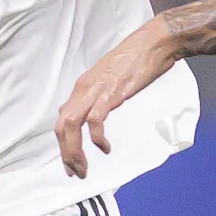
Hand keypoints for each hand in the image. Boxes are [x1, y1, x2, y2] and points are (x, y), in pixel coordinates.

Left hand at [56, 19, 177, 172]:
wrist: (153, 43)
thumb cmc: (134, 60)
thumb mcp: (106, 78)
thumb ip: (91, 95)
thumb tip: (75, 109)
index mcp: (82, 88)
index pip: (62, 120)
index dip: (63, 145)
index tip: (69, 163)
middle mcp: (83, 90)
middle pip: (62, 127)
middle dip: (65, 153)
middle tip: (74, 172)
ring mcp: (95, 91)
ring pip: (72, 126)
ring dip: (75, 151)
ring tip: (83, 168)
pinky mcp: (110, 93)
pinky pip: (95, 120)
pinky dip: (97, 138)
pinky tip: (105, 148)